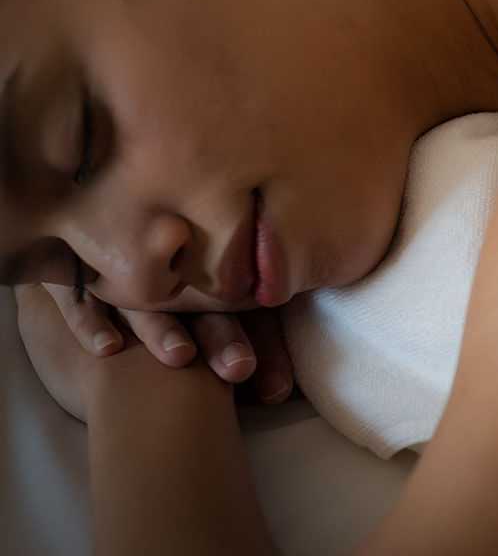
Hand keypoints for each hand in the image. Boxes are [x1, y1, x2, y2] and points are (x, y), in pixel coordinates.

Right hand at [29, 284, 293, 412]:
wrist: (94, 241)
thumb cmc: (169, 294)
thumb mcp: (210, 313)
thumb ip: (251, 342)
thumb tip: (285, 393)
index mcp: (212, 282)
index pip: (244, 314)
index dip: (263, 346)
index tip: (278, 389)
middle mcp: (170, 280)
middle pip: (200, 306)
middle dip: (221, 338)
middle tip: (240, 368)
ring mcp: (121, 278)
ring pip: (142, 304)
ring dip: (161, 329)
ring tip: (180, 356)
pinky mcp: (76, 278)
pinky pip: (78, 297)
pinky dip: (91, 320)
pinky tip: (108, 347)